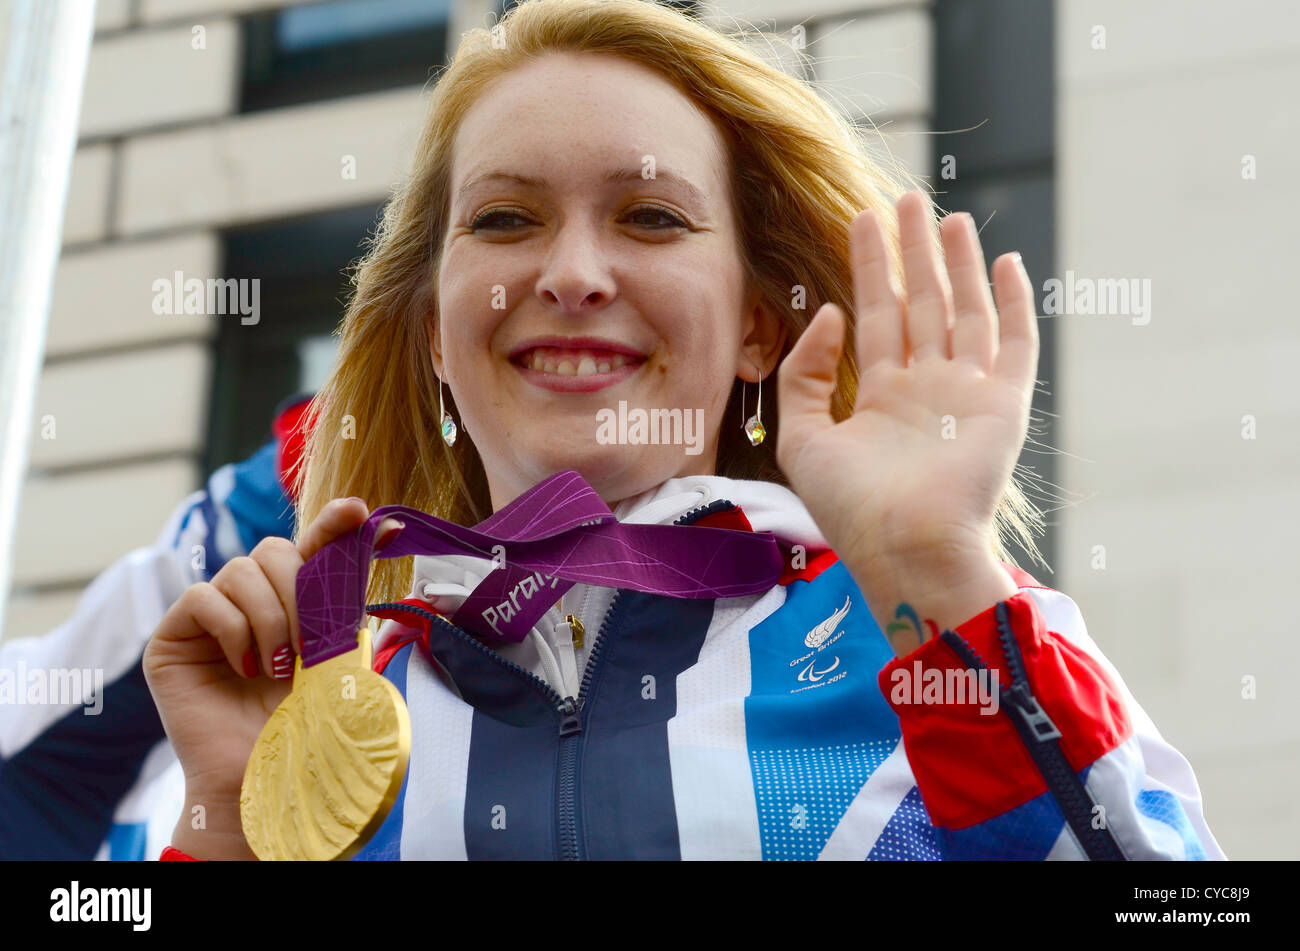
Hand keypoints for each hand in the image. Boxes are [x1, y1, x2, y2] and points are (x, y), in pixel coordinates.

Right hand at [143, 498, 402, 858]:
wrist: (264, 776)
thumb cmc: (303, 723)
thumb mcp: (335, 655)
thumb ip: (344, 599)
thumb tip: (381, 530)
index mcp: (290, 604)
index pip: (309, 548)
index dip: (332, 525)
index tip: (359, 512)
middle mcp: (248, 602)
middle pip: (272, 550)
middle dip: (298, 590)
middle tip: (306, 643)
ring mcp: (208, 616)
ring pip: (240, 571)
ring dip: (269, 617)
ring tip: (277, 666)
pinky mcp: (173, 635)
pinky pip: (203, 597)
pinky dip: (232, 629)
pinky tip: (243, 668)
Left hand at [776, 191, 1036, 646]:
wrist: (904, 548)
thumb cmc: (850, 506)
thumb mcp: (801, 437)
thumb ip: (804, 374)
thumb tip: (830, 314)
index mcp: (881, 396)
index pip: (876, 316)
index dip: (870, 267)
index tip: (864, 218)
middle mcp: (926, 388)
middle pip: (920, 303)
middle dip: (912, 252)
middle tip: (907, 199)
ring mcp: (967, 394)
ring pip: (964, 311)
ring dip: (957, 264)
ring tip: (946, 217)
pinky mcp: (1004, 405)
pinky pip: (1015, 343)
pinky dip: (1013, 303)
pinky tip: (1005, 262)